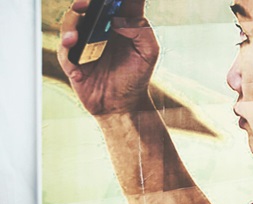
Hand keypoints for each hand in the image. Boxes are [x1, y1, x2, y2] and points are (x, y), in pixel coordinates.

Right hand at [58, 0, 158, 114]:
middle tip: (84, 5)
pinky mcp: (73, 58)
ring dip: (70, 30)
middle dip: (84, 4)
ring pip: (70, 25)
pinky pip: (64, 53)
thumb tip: (118, 20)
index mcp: (121, 23)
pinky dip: (69, 60)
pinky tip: (80, 73)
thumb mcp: (148, 53)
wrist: (122, 105)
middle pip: (87, 8)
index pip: (115, 2)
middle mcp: (100, 29)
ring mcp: (85, 42)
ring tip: (73, 41)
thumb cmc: (136, 76)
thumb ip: (141, 31)